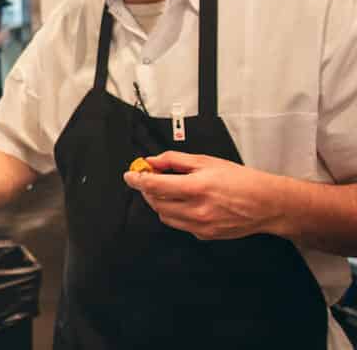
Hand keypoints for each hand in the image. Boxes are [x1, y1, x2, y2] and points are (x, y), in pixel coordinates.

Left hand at [122, 151, 284, 239]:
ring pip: (164, 216)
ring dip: (159, 202)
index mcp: (197, 188)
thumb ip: (174, 160)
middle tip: (151, 177)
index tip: (130, 175)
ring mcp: (200, 226)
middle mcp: (197, 210)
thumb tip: (152, 161)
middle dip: (148, 190)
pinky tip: (185, 202)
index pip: (154, 186)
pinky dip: (174, 213)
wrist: (266, 204)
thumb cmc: (240, 180)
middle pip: (156, 202)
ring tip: (169, 189)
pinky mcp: (204, 236)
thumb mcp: (206, 161)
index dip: (137, 180)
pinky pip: (179, 224)